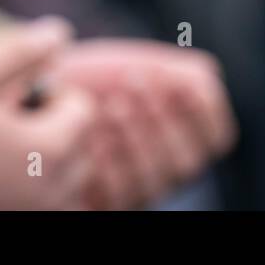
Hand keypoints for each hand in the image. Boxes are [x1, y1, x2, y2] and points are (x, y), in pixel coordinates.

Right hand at [0, 18, 97, 209]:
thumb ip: (19, 53)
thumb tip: (60, 33)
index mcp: (48, 148)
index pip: (82, 108)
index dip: (49, 95)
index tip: (11, 99)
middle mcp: (51, 190)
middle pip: (77, 147)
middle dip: (48, 130)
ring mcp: (34, 215)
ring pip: (62, 180)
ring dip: (41, 163)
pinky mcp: (16, 224)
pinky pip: (43, 204)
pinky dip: (28, 189)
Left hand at [48, 39, 236, 208]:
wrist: (47, 89)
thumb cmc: (103, 77)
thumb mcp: (146, 63)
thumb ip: (186, 71)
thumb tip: (212, 80)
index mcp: (187, 135)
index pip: (217, 139)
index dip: (202, 111)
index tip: (173, 79)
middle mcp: (167, 169)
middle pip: (187, 163)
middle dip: (161, 120)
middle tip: (133, 82)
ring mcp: (138, 189)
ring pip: (155, 181)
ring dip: (134, 139)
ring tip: (111, 105)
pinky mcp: (106, 201)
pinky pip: (117, 195)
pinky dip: (105, 163)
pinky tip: (90, 135)